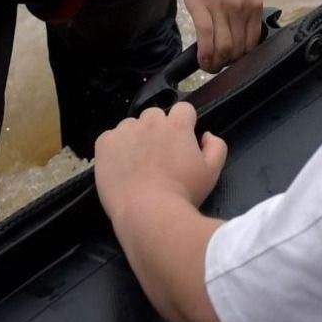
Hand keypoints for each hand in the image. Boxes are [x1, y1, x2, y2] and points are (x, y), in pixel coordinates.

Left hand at [94, 100, 226, 223]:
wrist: (147, 213)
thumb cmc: (182, 193)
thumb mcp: (212, 172)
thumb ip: (216, 146)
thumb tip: (205, 135)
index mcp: (177, 125)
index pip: (183, 108)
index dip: (183, 124)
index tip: (180, 141)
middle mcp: (151, 122)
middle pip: (155, 115)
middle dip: (157, 130)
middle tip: (157, 155)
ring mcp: (125, 131)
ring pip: (131, 125)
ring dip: (135, 137)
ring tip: (136, 163)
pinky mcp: (105, 144)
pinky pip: (109, 137)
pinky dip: (114, 148)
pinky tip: (119, 167)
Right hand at [178, 0, 264, 69]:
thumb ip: (245, 6)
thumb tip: (241, 28)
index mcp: (254, 3)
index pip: (253, 42)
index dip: (243, 58)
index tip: (234, 62)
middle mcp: (242, 8)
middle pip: (239, 50)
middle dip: (229, 64)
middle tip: (219, 67)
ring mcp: (222, 8)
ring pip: (223, 49)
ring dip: (216, 64)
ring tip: (210, 66)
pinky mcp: (201, 6)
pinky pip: (206, 39)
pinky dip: (204, 56)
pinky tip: (201, 61)